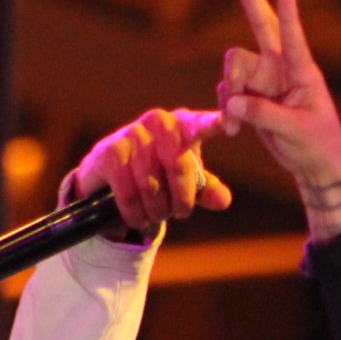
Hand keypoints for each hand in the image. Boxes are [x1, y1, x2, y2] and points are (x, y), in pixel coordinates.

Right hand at [71, 108, 230, 233]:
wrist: (111, 171)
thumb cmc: (159, 172)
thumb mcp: (188, 182)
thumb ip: (207, 190)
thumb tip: (223, 201)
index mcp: (184, 124)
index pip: (202, 124)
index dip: (218, 122)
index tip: (230, 125)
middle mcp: (158, 122)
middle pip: (178, 167)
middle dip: (181, 200)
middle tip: (180, 212)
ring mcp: (132, 134)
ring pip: (151, 186)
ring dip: (157, 211)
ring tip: (157, 214)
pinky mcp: (109, 152)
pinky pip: (128, 194)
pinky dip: (135, 214)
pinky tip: (137, 218)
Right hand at [220, 0, 340, 234]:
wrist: (314, 164)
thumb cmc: (317, 144)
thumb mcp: (295, 131)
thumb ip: (263, 115)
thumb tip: (231, 103)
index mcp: (302, 71)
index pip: (293, 38)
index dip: (288, 16)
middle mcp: (280, 68)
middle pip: (260, 24)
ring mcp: (264, 80)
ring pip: (233, 69)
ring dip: (227, 92)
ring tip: (234, 123)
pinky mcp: (250, 95)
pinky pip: (226, 91)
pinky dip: (225, 109)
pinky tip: (232, 129)